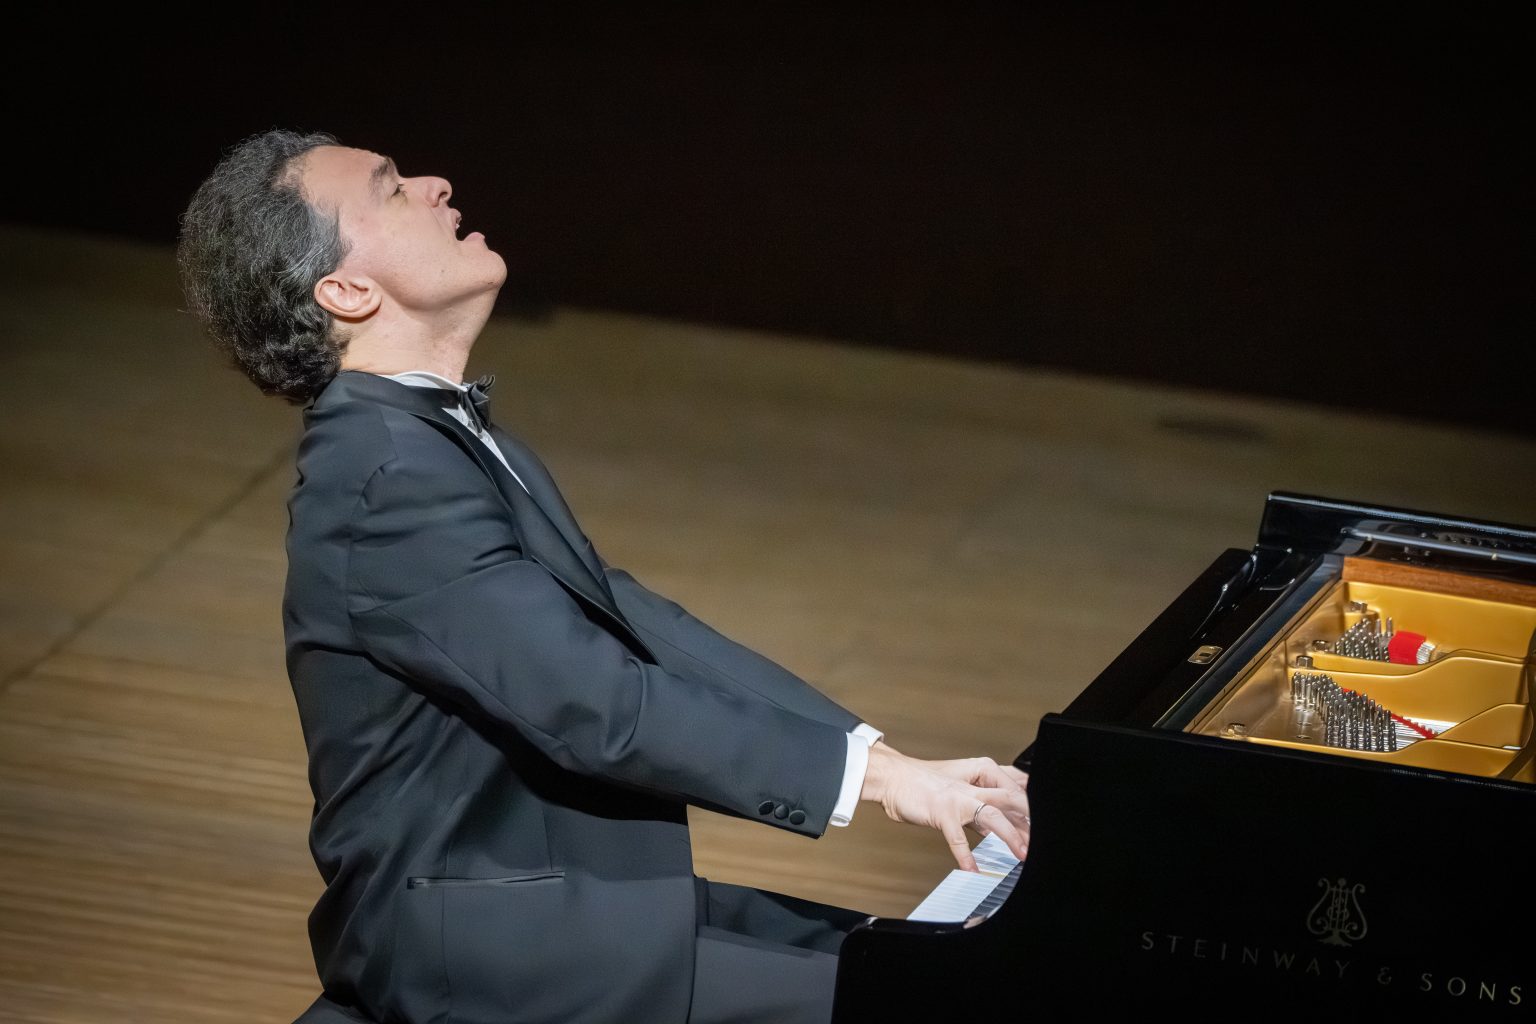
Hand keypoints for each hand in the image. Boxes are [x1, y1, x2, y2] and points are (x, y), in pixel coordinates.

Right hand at [859, 741, 1030, 870]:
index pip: (1015, 787)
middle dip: (1030, 820)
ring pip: (992, 814)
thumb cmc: (926, 784)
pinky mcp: (941, 812)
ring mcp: (957, 797)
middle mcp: (972, 783)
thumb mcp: (962, 786)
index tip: (1045, 826)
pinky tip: (973, 870)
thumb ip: (985, 800)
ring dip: (1010, 836)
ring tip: (1022, 855)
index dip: (1032, 807)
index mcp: (980, 773)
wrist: (894, 778)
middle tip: (1043, 841)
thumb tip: (1010, 820)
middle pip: (1011, 798)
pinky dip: (966, 855)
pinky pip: (957, 837)